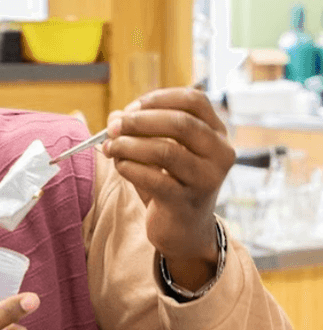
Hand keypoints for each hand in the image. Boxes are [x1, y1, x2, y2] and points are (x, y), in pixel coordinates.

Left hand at [103, 87, 234, 289]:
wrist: (183, 230)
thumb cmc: (170, 183)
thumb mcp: (158, 152)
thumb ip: (139, 132)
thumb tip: (115, 117)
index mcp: (216, 134)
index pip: (194, 101)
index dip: (158, 99)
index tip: (131, 107)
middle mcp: (219, 154)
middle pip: (181, 123)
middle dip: (139, 121)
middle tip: (113, 126)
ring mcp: (206, 179)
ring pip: (166, 151)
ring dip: (130, 145)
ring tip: (110, 147)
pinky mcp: (187, 202)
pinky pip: (154, 179)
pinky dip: (130, 168)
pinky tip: (119, 166)